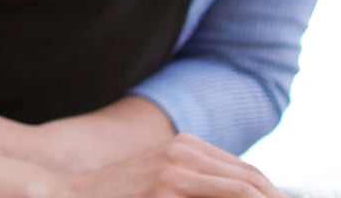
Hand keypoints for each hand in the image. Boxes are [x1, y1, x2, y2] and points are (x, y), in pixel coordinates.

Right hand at [57, 133, 284, 197]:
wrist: (68, 197)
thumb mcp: (160, 185)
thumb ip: (195, 185)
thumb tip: (241, 193)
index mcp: (185, 146)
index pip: (247, 173)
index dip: (272, 195)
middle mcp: (183, 151)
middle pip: (253, 180)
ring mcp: (176, 169)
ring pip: (247, 189)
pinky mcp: (167, 187)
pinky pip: (229, 197)